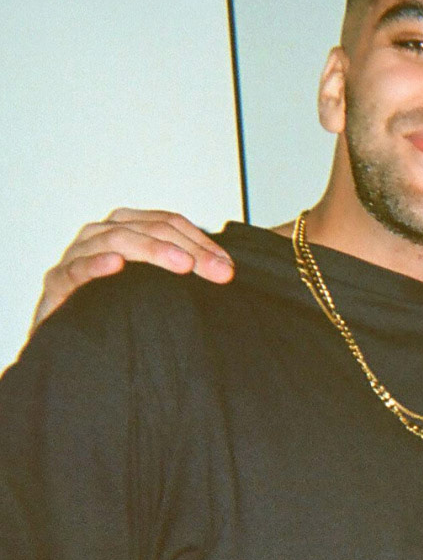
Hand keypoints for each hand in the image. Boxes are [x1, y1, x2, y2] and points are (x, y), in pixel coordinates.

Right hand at [33, 209, 233, 329]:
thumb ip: (180, 271)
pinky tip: (116, 265)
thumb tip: (225, 270)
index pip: (168, 223)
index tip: (226, 266)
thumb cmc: (112, 306)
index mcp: (125, 229)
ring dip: (152, 249)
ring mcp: (77, 255)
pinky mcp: (58, 281)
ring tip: (182, 264)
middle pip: (148, 228)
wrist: (68, 336)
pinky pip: (76, 268)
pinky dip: (96, 264)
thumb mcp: (151, 286)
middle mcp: (101, 235)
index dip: (200, 241)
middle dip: (187, 248)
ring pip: (115, 239)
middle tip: (216, 270)